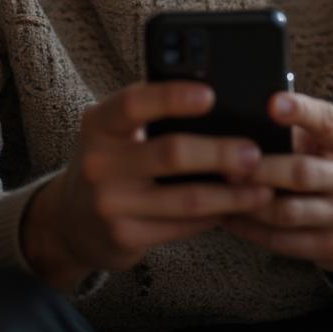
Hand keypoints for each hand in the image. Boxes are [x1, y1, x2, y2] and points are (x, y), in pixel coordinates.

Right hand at [22, 81, 272, 290]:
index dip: (173, 97)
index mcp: (99, 124)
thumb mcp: (114, 133)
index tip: (211, 94)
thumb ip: (151, 116)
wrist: (70, 221)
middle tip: (255, 153)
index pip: (134, 102)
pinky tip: (237, 208)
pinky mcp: (125, 236)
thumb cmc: (110, 162)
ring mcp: (110, 203)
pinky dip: (215, 216)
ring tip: (262, 188)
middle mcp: (99, 162)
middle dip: (220, 152)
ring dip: (231, 194)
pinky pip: (183, 225)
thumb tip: (220, 103)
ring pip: (186, 198)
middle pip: (171, 153)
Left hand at [221, 92, 332, 275]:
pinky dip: (250, 229)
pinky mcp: (332, 247)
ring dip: (248, 202)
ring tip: (217, 191)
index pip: (327, 121)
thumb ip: (296, 128)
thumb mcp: (327, 140)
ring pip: (287, 211)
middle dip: (259, 169)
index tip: (272, 103)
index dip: (300, 111)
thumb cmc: (329, 163)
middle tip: (225, 163)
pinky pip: (282, 241)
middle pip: (301, 172)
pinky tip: (228, 216)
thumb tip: (244, 118)